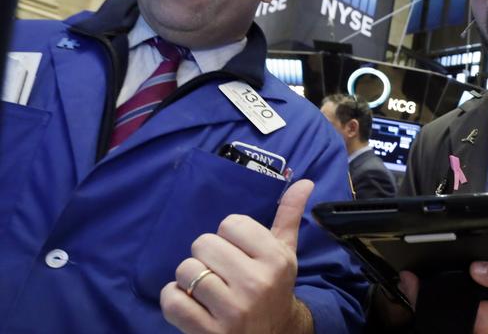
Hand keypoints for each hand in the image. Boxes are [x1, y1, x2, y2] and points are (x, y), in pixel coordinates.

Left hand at [160, 180, 314, 333]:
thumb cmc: (273, 288)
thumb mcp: (285, 253)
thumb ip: (289, 216)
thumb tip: (305, 181)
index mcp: (275, 260)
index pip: (230, 223)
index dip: (229, 237)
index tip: (239, 254)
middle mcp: (257, 284)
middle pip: (204, 243)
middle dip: (207, 257)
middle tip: (221, 273)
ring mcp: (233, 311)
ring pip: (186, 270)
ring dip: (189, 279)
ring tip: (206, 290)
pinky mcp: (209, 333)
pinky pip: (172, 300)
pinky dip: (174, 299)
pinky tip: (192, 305)